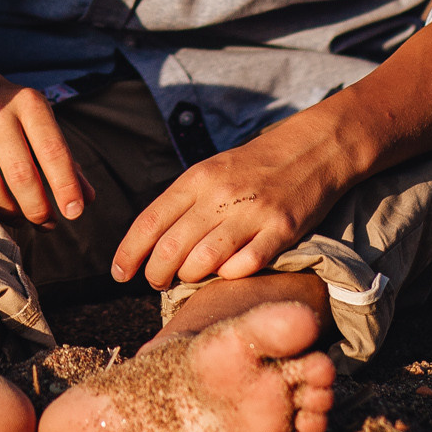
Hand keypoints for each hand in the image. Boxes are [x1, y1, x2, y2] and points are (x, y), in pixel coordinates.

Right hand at [0, 55, 91, 225]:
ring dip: (5, 210)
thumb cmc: (8, 112)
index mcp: (29, 102)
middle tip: (44, 223)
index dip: (65, 186)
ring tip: (17, 216)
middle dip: (36, 207)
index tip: (73, 213)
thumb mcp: (39, 122)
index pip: (53, 150)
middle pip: (20, 173)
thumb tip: (86, 199)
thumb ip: (65, 159)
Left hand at [110, 120, 345, 288]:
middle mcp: (220, 195)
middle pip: (171, 248)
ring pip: (203, 262)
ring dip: (190, 277)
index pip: (150, 222)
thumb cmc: (255, 165)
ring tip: (189, 278)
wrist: (313, 148)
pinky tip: (227, 273)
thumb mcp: (212, 170)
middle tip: (156, 282)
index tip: (119, 273)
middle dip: (156, 274)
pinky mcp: (282, 229)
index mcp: (197, 178)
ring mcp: (252, 212)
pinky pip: (245, 266)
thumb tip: (151, 241)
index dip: (129, 252)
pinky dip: (230, 275)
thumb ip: (185, 201)